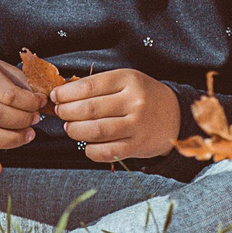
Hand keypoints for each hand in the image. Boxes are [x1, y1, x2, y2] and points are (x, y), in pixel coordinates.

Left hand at [51, 69, 181, 162]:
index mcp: (128, 80)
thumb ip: (98, 85)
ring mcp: (136, 125)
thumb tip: (64, 94)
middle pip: (89, 109)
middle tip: (59, 113)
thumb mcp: (126, 81)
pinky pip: (106, 152)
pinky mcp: (137, 146)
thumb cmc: (144, 96)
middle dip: (66, 112)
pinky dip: (90, 150)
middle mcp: (134, 102)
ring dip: (75, 131)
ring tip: (69, 128)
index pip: (88, 86)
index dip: (66, 93)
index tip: (55, 96)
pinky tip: (86, 144)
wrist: (176, 116)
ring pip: (95, 131)